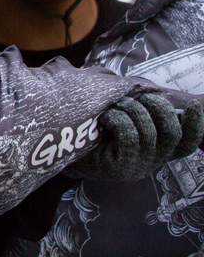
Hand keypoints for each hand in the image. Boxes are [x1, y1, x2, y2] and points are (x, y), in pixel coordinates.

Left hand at [68, 93, 202, 180]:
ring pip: (148, 131)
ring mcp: (138, 166)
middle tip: (138, 96)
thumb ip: (139, 106)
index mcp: (158, 148)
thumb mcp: (121, 115)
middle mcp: (153, 160)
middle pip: (173, 133)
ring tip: (113, 106)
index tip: (194, 105)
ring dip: (130, 109)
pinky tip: (104, 118)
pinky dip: (117, 119)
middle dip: (158, 107)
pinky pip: (129, 136)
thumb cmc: (95, 127)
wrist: (65, 148)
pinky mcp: (121, 168)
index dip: (196, 125)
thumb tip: (150, 88)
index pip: (187, 142)